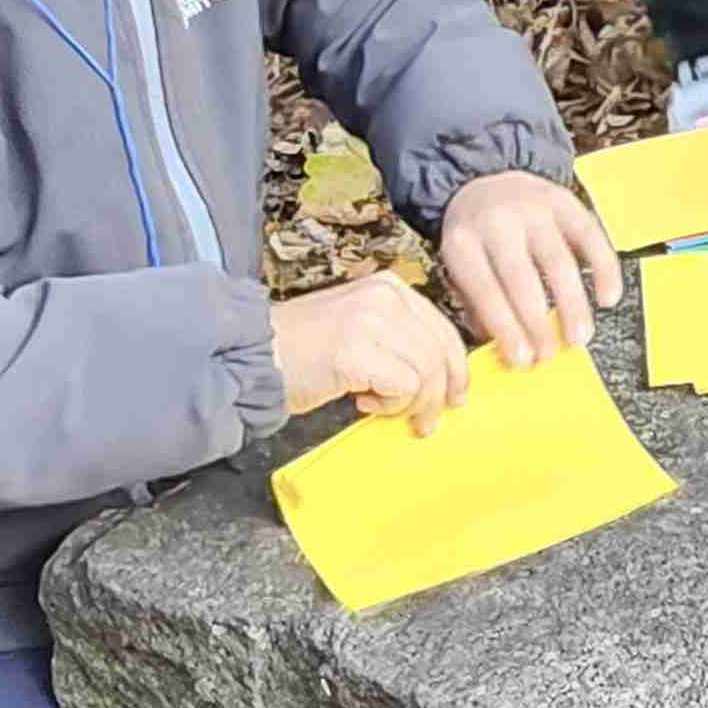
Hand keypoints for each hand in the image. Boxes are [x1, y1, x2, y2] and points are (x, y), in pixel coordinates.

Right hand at [272, 270, 473, 431]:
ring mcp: (372, 322)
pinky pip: (405, 387)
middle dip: (441, 392)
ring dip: (412, 403)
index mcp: (388, 287)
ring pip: (427, 372)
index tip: (453, 395)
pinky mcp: (358, 352)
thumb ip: (397, 339)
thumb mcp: (358, 328)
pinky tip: (363, 403)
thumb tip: (440, 374)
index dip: (455, 367)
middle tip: (427, 421)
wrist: (253, 356)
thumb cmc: (302, 352)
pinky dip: (391, 406)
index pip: (442, 329)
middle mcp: (385, 297)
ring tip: (381, 410)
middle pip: (441, 351)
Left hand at [439, 171, 624, 367]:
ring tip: (579, 336)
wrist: (488, 180)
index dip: (506, 328)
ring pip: (559, 261)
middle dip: (538, 323)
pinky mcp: (565, 201)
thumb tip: (505, 348)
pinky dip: (603, 270)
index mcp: (463, 242)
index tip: (522, 359)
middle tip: (550, 354)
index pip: (485, 291)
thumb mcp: (461, 267)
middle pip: (521, 278)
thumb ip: (478, 306)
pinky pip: (591, 237)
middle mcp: (497, 222)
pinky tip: (607, 298)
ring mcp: (533, 208)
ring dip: (572, 304)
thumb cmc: (477, 237)